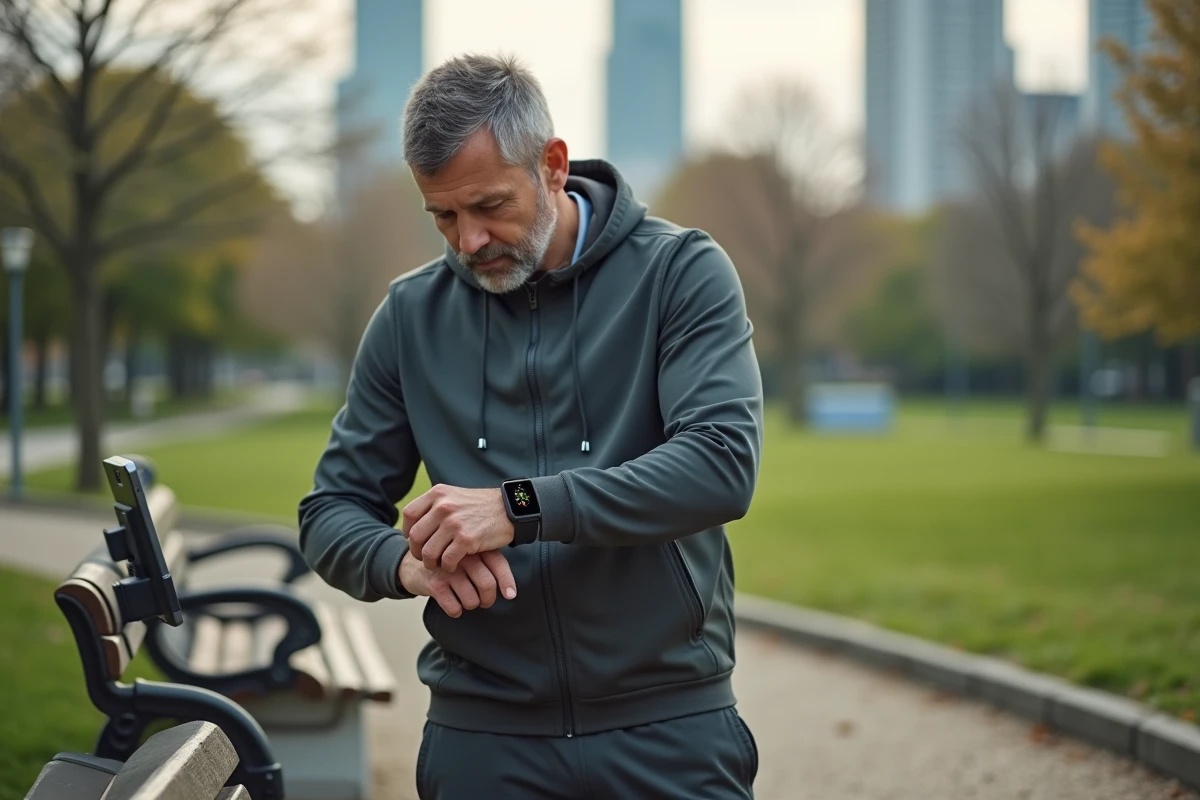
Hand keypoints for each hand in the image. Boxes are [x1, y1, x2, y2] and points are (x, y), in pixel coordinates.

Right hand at [398, 550, 516, 617]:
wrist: (412, 563)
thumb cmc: (448, 562)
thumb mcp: (467, 556)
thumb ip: (487, 563)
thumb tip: (511, 592)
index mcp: (474, 548)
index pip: (498, 564)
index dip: (507, 582)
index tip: (510, 595)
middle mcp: (462, 556)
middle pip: (486, 584)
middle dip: (488, 599)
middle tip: (485, 602)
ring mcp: (447, 569)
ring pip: (471, 599)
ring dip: (472, 605)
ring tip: (467, 602)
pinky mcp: (434, 583)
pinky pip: (454, 607)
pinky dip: (456, 611)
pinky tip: (453, 605)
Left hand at [402, 484, 514, 571]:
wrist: (510, 509)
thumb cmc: (482, 506)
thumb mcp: (455, 496)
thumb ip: (435, 506)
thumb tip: (413, 523)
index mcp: (438, 494)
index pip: (409, 514)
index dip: (408, 531)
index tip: (415, 540)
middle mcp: (443, 506)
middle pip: (415, 536)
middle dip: (417, 551)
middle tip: (426, 557)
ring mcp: (454, 523)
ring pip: (428, 551)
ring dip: (431, 563)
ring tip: (438, 564)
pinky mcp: (466, 539)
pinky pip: (447, 560)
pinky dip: (448, 567)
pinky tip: (454, 565)